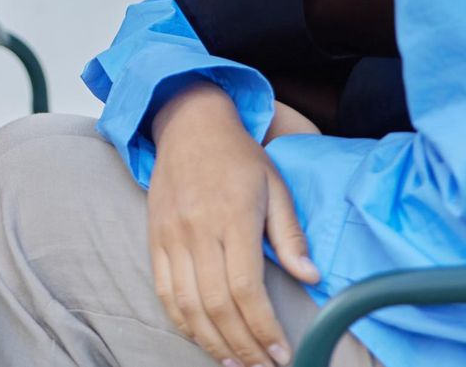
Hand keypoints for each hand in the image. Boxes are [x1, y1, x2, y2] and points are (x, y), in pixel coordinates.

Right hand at [146, 83, 321, 366]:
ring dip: (212, 342)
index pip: (245, 288)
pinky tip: (202, 339)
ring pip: (187, 304)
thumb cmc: (239, 156)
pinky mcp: (154, 237)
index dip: (263, 328)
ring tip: (235, 364)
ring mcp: (171, 235)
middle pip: (216, 304)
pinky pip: (163, 290)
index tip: (282, 353)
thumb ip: (290, 235)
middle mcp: (197, 230)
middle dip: (241, 346)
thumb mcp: (276, 186)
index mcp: (233, 217)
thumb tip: (310, 277)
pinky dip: (181, 321)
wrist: (189, 124)